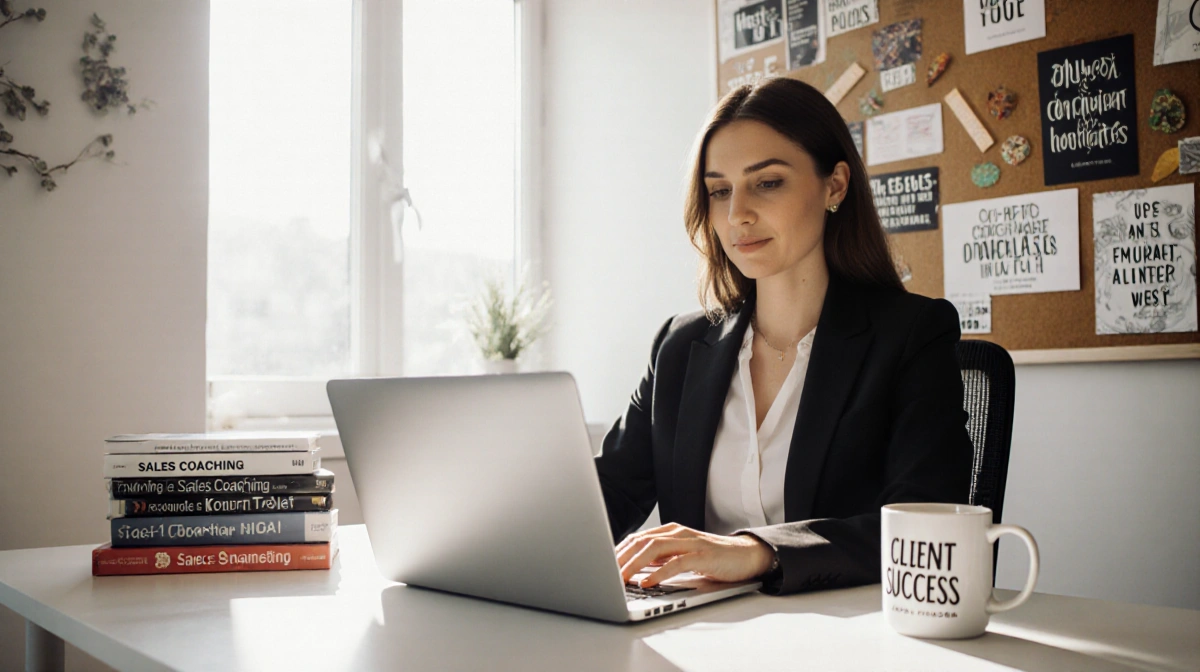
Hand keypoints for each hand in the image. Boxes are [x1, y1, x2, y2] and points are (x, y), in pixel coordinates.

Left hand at [615, 522, 775, 587]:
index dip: (619, 551)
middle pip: (642, 541)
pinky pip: (676, 563)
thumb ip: (660, 559)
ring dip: (635, 564)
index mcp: (671, 532)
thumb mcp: (681, 556)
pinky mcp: (703, 555)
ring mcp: (691, 543)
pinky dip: (659, 572)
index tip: (603, 565)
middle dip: (621, 557)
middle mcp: (678, 534)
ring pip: (655, 549)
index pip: (638, 538)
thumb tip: (634, 569)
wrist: (746, 556)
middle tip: (606, 573)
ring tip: (622, 578)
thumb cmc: (712, 558)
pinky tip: (648, 582)